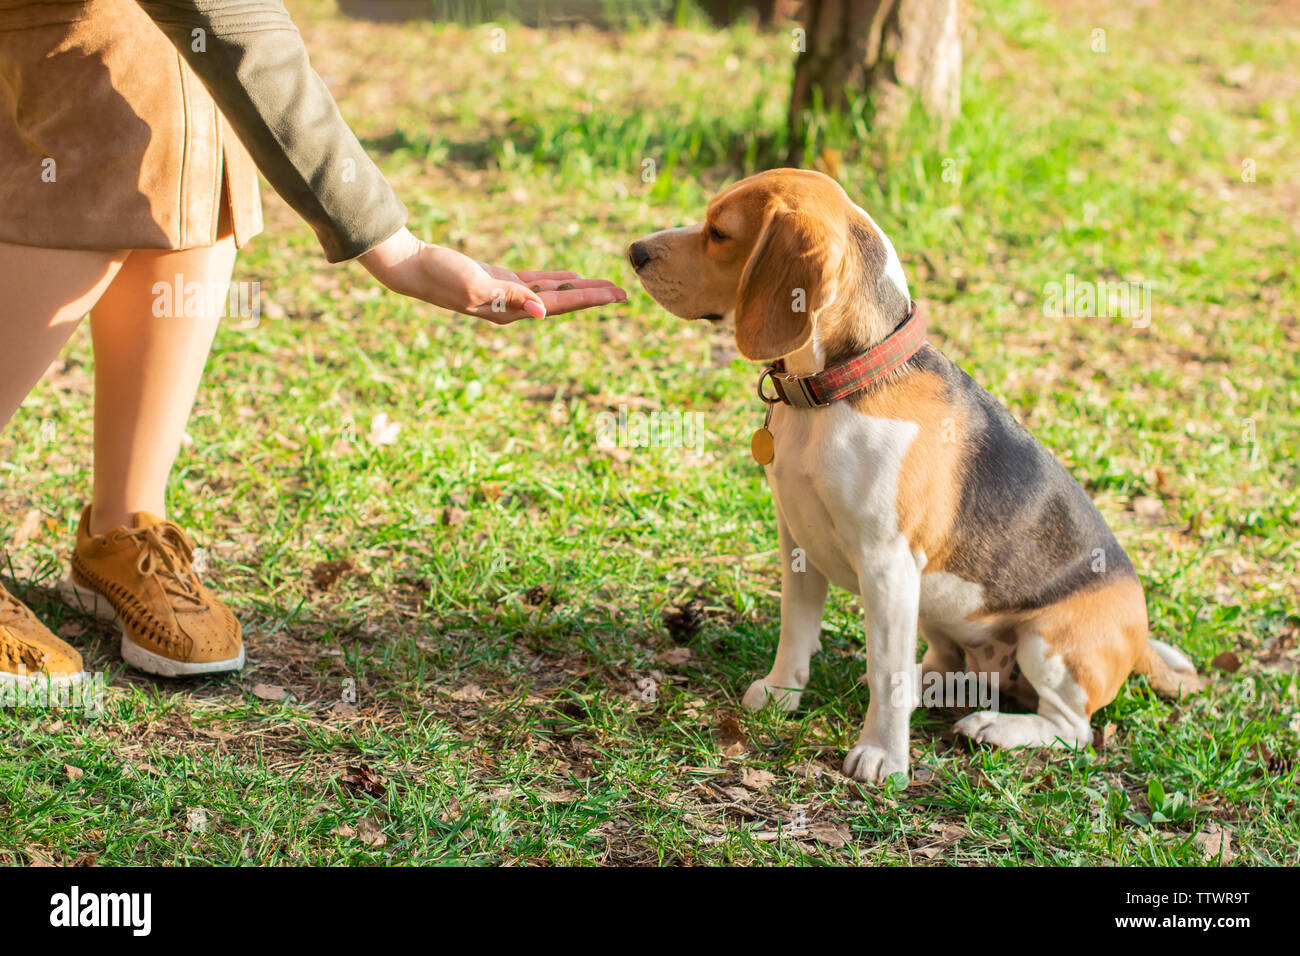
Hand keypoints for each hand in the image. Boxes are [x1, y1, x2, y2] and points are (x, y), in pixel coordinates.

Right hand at [358, 227, 626, 323]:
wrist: (413, 268)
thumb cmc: (441, 275)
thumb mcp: (477, 284)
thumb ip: (511, 297)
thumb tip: (544, 311)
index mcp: (512, 309)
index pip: (561, 304)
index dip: (590, 299)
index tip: (616, 296)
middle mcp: (515, 307)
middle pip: (564, 301)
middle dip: (593, 297)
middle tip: (623, 293)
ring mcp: (508, 294)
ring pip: (554, 291)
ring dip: (579, 289)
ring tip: (605, 288)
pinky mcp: (500, 280)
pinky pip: (537, 281)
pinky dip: (557, 280)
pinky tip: (571, 278)